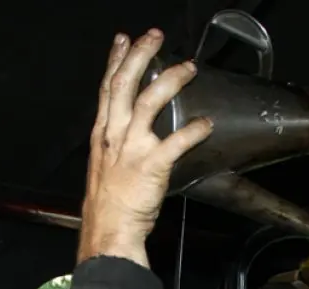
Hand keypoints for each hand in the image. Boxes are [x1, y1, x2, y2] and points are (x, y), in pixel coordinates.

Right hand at [77, 29, 213, 267]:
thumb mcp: (104, 168)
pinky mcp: (151, 165)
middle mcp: (113, 136)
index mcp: (102, 135)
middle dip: (141, 55)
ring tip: (188, 68)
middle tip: (156, 36)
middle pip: (126, 84)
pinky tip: (206, 124)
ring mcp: (132, 149)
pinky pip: (177, 141)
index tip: (124, 40)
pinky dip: (194, 131)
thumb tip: (133, 134)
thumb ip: (117, 146)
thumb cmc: (108, 205)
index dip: (116, 61)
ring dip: (171, 80)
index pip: (107, 88)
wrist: (108, 232)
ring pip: (150, 102)